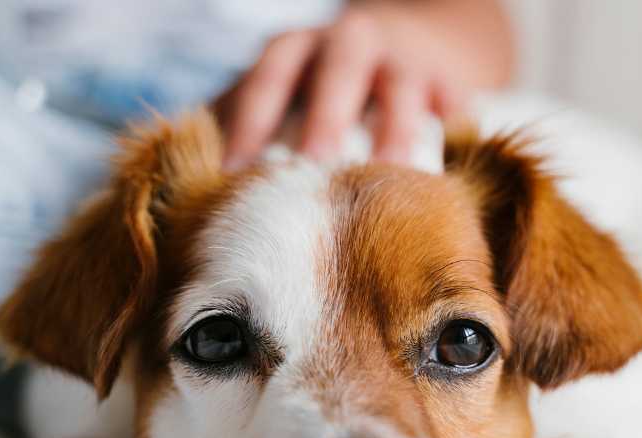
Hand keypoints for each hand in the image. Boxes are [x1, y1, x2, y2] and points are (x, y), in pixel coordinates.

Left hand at [215, 0, 513, 169]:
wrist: (410, 48)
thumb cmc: (320, 91)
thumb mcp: (279, 95)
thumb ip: (239, 128)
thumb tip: (186, 191)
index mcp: (296, 49)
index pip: (267, 79)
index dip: (250, 123)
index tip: (234, 176)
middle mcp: (350, 42)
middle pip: (337, 74)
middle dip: (325, 121)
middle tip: (314, 172)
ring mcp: (405, 59)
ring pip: (401, 90)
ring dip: (395, 133)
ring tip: (391, 181)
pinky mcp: (451, 81)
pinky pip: (455, 107)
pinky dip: (452, 134)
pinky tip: (447, 175)